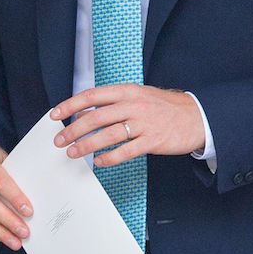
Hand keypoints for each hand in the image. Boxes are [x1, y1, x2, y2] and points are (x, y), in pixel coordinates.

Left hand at [51, 84, 204, 164]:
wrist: (198, 116)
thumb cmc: (164, 107)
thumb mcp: (139, 96)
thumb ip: (113, 103)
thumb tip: (85, 112)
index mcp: (127, 91)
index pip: (92, 96)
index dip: (70, 105)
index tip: (55, 114)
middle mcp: (134, 105)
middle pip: (96, 117)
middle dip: (73, 130)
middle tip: (59, 141)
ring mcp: (144, 123)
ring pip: (108, 135)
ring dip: (87, 145)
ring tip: (73, 153)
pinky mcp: (153, 140)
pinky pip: (126, 151)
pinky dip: (110, 157)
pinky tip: (99, 162)